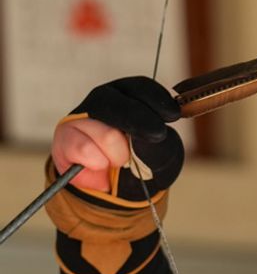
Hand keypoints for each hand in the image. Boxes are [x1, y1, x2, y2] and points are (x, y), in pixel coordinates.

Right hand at [52, 77, 183, 196]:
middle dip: (142, 126)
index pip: (142, 87)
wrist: (111, 187)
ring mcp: (81, 116)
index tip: (173, 116)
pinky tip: (100, 164)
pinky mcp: (66, 135)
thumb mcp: (157, 151)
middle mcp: (103, 99)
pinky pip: (85, 150)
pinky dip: (98, 163)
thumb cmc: (138, 161)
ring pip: (107, 135)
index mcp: (127, 95)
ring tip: (119, 160)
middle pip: (121, 105)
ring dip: (119, 155)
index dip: (159, 101)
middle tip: (156, 137)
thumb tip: (148, 135)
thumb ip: (155, 142)